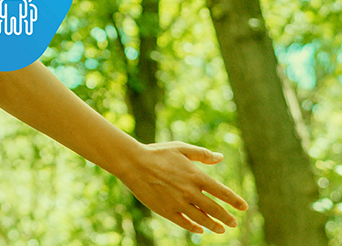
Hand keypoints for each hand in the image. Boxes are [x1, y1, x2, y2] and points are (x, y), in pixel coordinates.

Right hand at [117, 141, 248, 234]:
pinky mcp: (166, 210)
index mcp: (196, 176)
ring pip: (202, 219)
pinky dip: (194, 228)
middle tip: (234, 223)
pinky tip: (199, 229)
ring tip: (221, 229)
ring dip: (214, 225)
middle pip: (215, 210)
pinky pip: (184, 223)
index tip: (244, 207)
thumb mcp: (181, 148)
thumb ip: (202, 154)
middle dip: (227, 218)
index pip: (222, 192)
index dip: (235, 201)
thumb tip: (220, 158)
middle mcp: (190, 192)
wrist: (133, 163)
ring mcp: (178, 203)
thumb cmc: (157, 153)